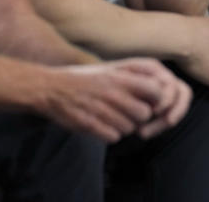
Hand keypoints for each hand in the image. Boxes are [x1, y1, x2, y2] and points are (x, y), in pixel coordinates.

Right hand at [43, 58, 190, 141]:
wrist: (51, 88)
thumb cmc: (84, 79)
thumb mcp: (109, 70)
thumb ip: (132, 79)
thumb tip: (157, 87)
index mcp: (118, 78)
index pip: (155, 90)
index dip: (156, 99)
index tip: (149, 102)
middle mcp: (112, 93)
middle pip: (144, 114)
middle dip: (139, 117)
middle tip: (129, 114)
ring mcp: (100, 110)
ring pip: (129, 128)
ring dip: (124, 127)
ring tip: (113, 119)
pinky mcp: (89, 125)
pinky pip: (113, 137)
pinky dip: (110, 134)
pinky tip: (103, 126)